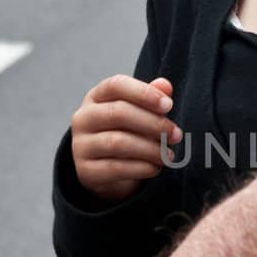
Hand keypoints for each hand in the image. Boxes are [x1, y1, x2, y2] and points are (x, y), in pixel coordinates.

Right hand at [70, 74, 180, 202]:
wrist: (104, 170)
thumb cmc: (125, 132)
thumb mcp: (138, 112)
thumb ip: (150, 98)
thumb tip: (165, 86)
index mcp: (96, 97)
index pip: (116, 85)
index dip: (144, 93)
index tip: (169, 105)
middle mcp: (84, 118)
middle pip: (118, 113)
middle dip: (153, 124)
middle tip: (176, 135)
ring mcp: (81, 145)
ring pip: (117, 142)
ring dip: (150, 149)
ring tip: (168, 154)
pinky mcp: (86, 171)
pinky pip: (116, 168)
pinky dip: (142, 168)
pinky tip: (156, 167)